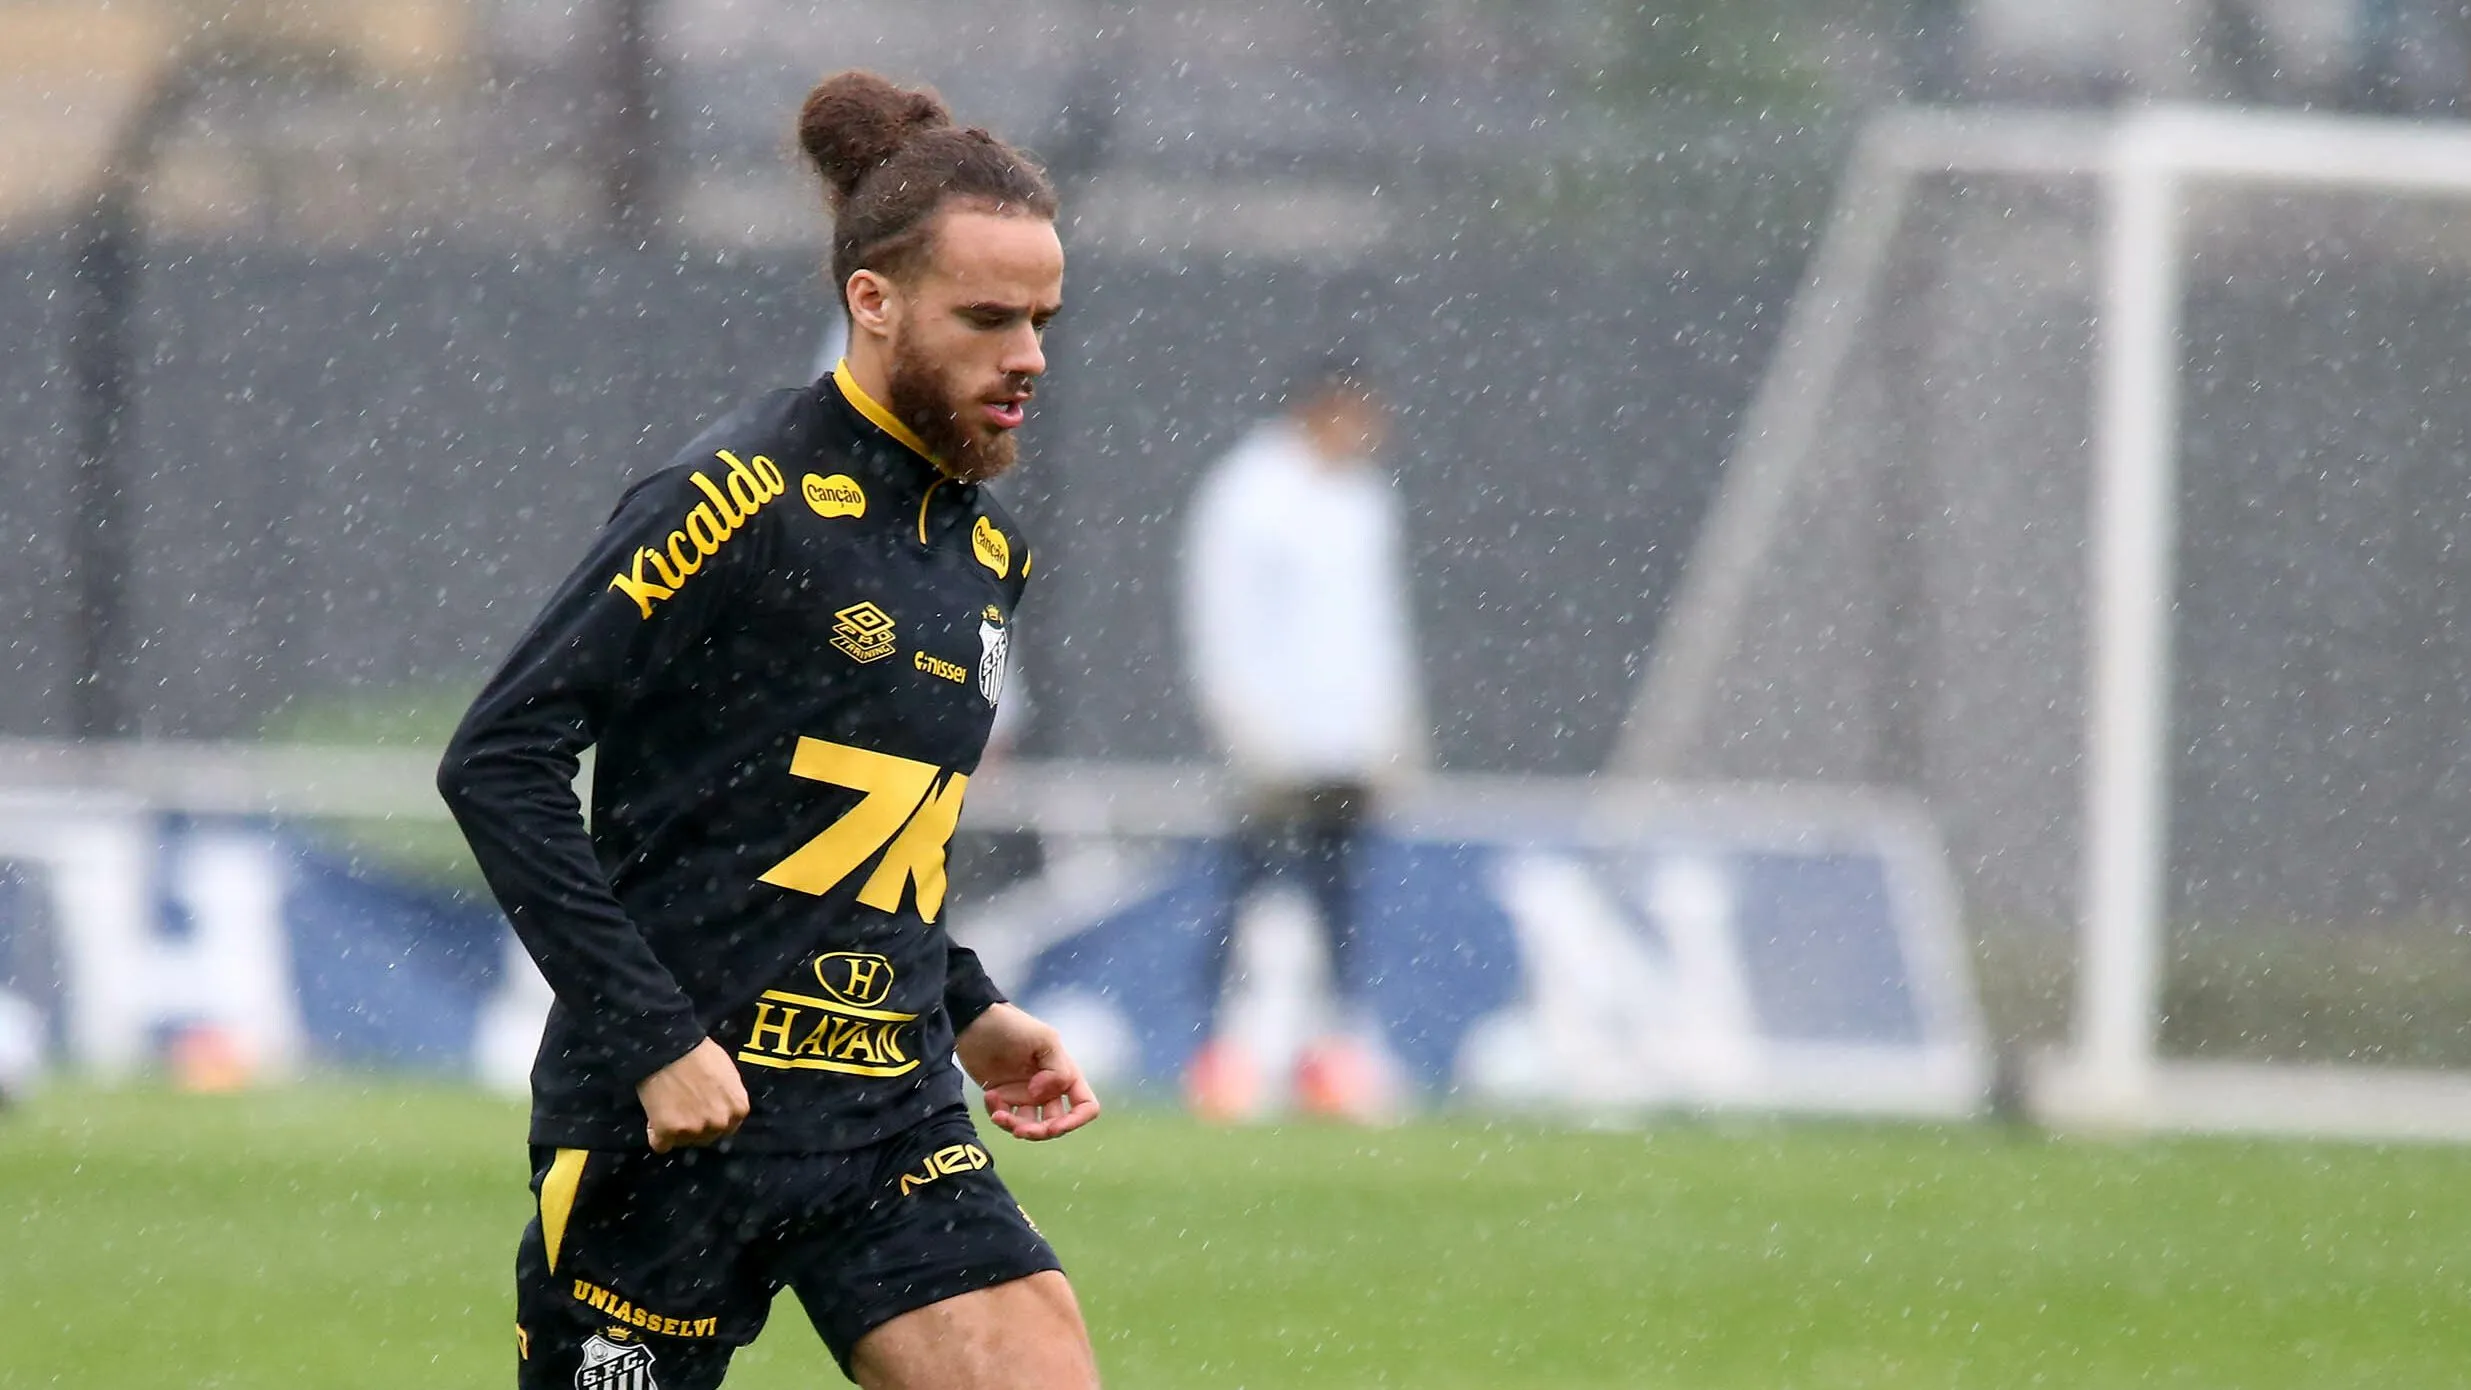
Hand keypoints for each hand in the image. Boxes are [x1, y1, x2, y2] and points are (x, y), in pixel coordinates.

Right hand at [637, 1038, 749, 1152]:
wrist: (668, 1046)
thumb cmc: (697, 1051)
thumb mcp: (728, 1072)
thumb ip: (728, 1095)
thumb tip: (723, 1106)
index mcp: (738, 1108)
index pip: (727, 1128)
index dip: (711, 1119)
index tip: (700, 1111)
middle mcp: (720, 1122)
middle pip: (706, 1138)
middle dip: (694, 1126)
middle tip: (681, 1107)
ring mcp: (695, 1129)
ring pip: (683, 1142)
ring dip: (675, 1131)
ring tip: (667, 1106)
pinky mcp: (669, 1132)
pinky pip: (660, 1145)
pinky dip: (655, 1134)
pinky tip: (654, 1118)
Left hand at [955, 1003, 1099, 1140]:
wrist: (975, 1021)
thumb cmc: (1013, 1026)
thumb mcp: (1044, 1039)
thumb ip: (1056, 1070)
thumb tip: (1042, 1095)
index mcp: (1065, 1073)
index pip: (1085, 1106)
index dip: (1075, 1121)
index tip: (1053, 1126)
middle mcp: (1048, 1087)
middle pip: (1055, 1123)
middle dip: (1038, 1132)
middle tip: (1019, 1130)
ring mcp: (1025, 1094)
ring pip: (1029, 1125)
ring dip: (1014, 1126)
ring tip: (998, 1115)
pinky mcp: (1003, 1096)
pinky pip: (1006, 1116)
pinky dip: (997, 1113)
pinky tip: (989, 1097)